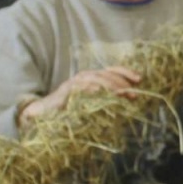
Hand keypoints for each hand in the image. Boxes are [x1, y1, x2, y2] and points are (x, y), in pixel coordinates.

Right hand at [19, 66, 141, 127]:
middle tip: (134, 92)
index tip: (139, 79)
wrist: (43, 113)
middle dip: (122, 81)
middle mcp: (84, 77)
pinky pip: (81, 87)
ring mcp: (74, 83)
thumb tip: (126, 104)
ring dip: (110, 85)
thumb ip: (106, 102)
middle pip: (106, 73)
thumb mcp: (91, 105)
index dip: (125, 72)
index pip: (111, 70)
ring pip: (95, 79)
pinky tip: (101, 93)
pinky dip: (92, 89)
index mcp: (92, 78)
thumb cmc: (69, 110)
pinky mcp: (66, 91)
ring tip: (122, 93)